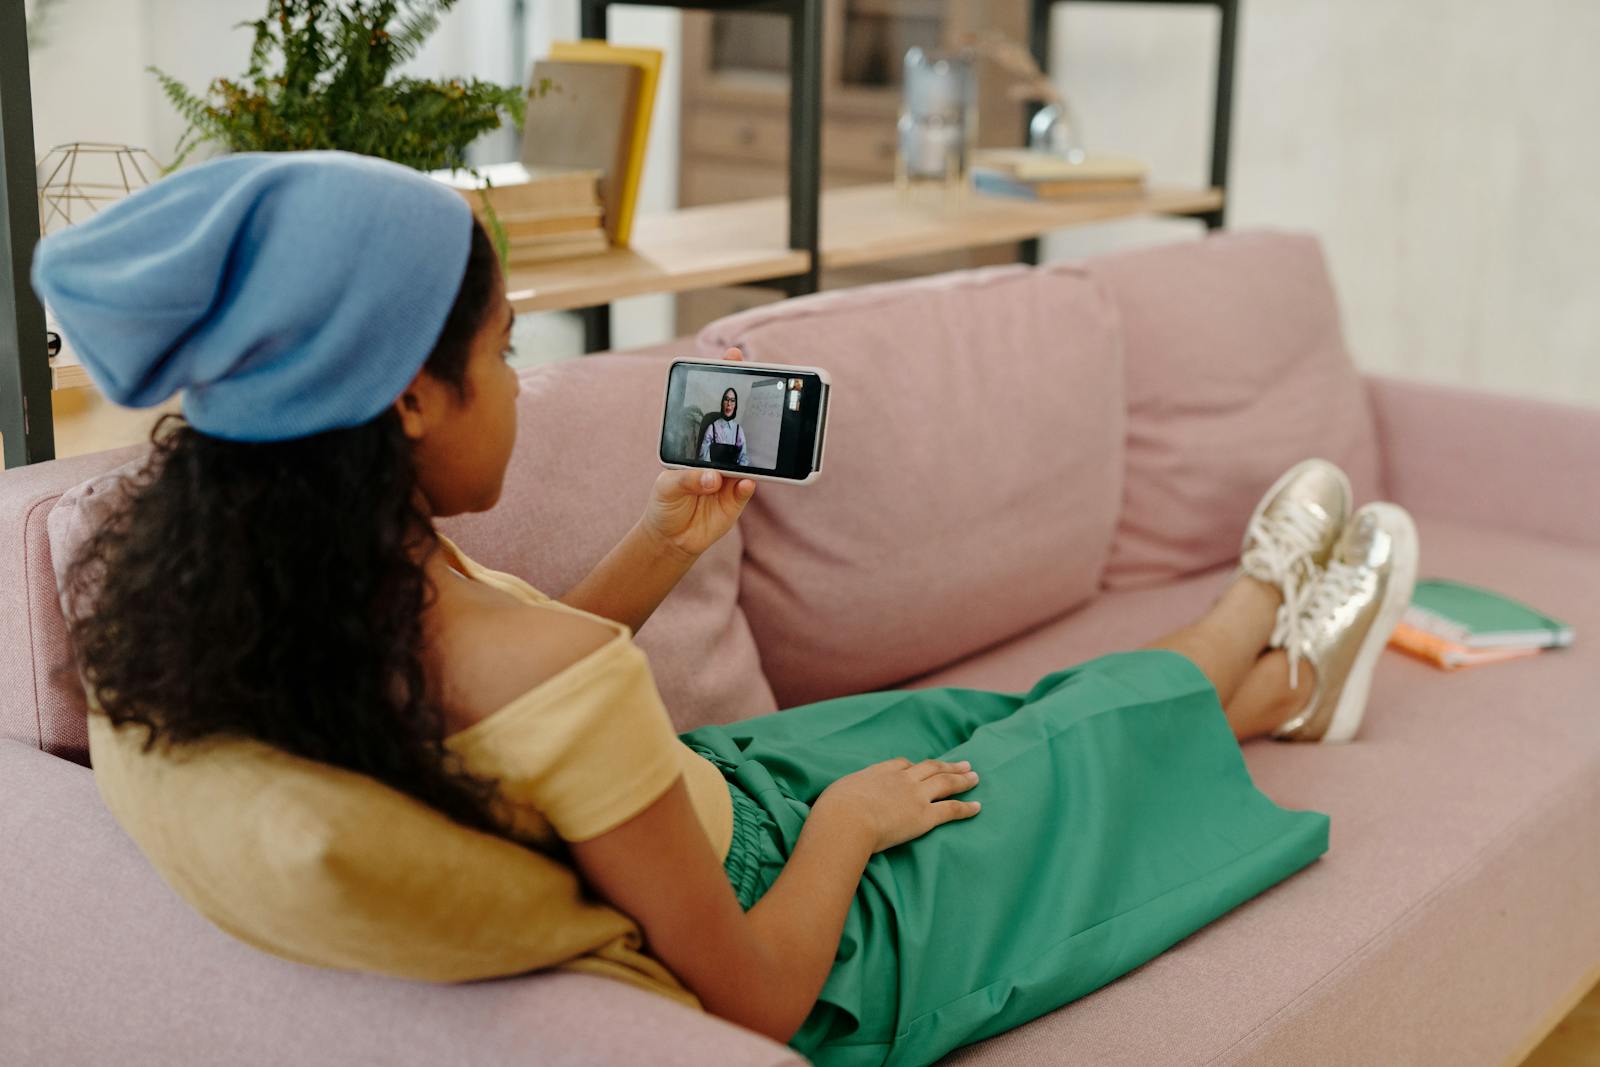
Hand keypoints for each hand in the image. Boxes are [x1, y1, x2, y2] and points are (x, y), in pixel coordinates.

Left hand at [641, 347, 756, 558]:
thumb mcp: (666, 487)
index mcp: (700, 444)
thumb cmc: (665, 503)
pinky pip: (748, 487)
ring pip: (749, 456)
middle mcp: (719, 455)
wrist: (671, 538)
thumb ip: (687, 479)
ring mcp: (732, 475)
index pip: (713, 409)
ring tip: (758, 441)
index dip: (724, 382)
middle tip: (759, 386)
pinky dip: (748, 484)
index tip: (731, 357)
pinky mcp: (738, 498)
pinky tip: (743, 482)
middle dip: (749, 406)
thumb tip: (713, 477)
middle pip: (738, 426)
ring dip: (755, 447)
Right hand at [813, 758, 981, 854]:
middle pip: (929, 768)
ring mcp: (915, 796)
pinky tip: (978, 807)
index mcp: (879, 772)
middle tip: (963, 763)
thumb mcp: (837, 794)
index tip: (920, 767)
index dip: (913, 766)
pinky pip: (951, 809)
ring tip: (975, 776)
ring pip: (945, 783)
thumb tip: (838, 804)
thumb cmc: (834, 810)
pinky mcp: (925, 816)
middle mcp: (901, 780)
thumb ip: (845, 795)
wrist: (846, 820)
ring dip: (962, 779)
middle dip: (946, 766)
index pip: (901, 765)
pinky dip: (966, 807)